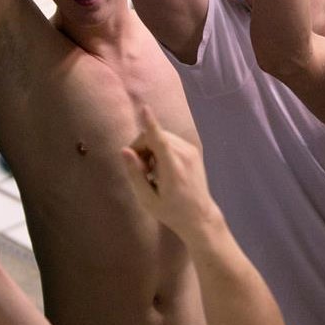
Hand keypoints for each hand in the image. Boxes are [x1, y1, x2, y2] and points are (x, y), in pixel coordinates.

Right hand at [118, 104, 218, 238]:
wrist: (200, 216)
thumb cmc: (171, 212)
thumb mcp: (148, 200)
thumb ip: (135, 174)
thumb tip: (124, 151)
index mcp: (172, 168)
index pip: (159, 141)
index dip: (150, 124)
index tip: (144, 108)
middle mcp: (184, 154)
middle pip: (154, 137)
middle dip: (141, 148)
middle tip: (142, 171)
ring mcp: (191, 151)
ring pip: (161, 137)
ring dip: (150, 149)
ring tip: (152, 172)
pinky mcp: (193, 150)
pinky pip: (169, 141)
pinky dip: (160, 150)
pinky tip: (162, 168)